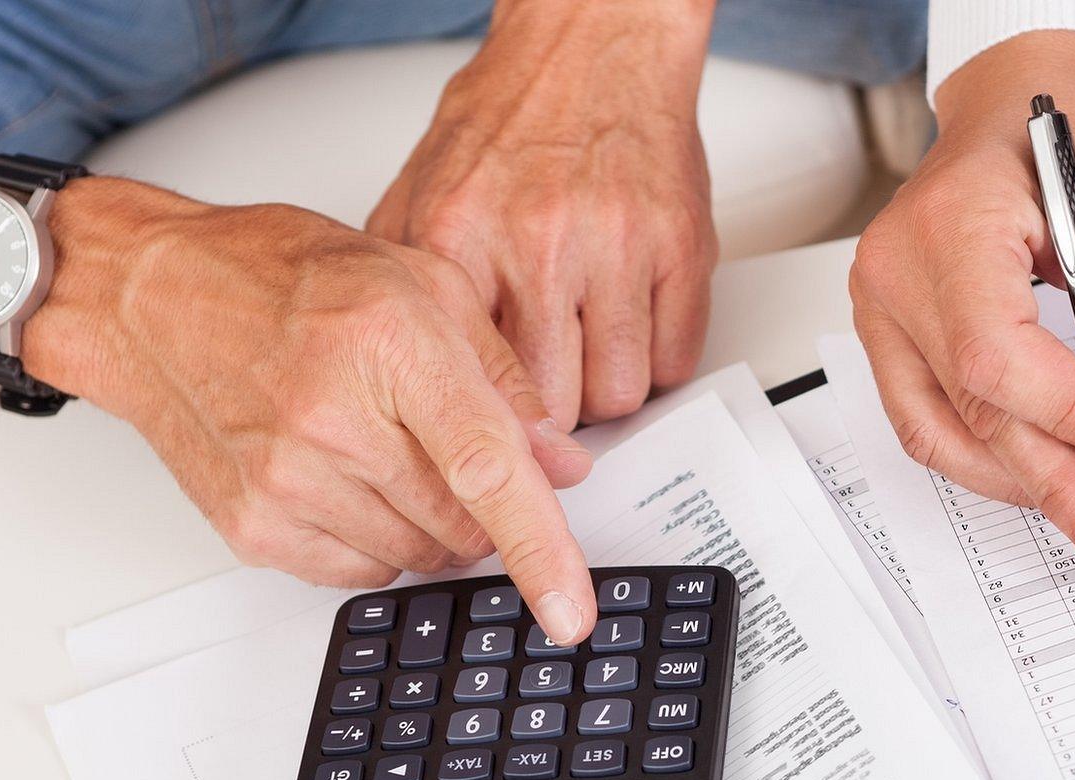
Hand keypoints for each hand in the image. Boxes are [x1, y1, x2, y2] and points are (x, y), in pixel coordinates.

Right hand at [24, 179, 600, 642]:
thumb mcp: (420, 283)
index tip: (572, 612)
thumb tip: (561, 463)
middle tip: (443, 445)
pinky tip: (346, 479)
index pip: (486, 469)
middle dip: (482, 504)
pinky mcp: (254, 528)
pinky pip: (359, 574)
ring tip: (381, 448)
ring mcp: (287, 483)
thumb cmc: (279, 277)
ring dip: (427, 522)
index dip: (542, 549)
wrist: (151, 299)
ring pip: (417, 557)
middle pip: (461, 525)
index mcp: (389, 346)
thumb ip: (504, 377)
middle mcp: (333, 421)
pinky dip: (376, 541)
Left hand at [368, 1, 717, 427]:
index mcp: (460, 240)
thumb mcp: (421, 195)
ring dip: (608, 387)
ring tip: (589, 353)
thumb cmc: (512, 122)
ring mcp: (615, 245)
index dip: (487, 421)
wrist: (589, 49)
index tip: (495, 435)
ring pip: (621, 390)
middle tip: (548, 394)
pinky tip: (631, 328)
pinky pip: (677, 355)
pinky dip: (658, 358)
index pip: (471, 386)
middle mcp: (537, 243)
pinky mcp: (680, 246)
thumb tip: (393, 368)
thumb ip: (407, 284)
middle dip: (554, 415)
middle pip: (554, 406)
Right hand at [850, 32, 1074, 588]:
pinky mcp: (891, 334)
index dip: (1071, 420)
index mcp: (949, 225)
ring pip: (939, 435)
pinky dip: (989, 460)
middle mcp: (894, 273)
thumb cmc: (1073, 134)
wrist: (1022, 97)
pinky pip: (928, 422)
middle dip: (1055, 483)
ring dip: (1020, 486)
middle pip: (970, 411)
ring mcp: (880, 309)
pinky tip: (1044, 479)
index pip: (995, 355)